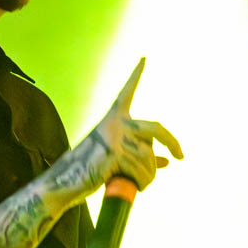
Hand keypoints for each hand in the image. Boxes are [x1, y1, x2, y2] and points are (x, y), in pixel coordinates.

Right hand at [74, 57, 182, 194]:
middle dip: (172, 142)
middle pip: (155, 129)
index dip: (136, 75)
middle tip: (181, 156)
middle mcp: (115, 124)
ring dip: (150, 176)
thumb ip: (141, 155)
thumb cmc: (91, 170)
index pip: (127, 93)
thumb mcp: (118, 159)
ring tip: (142, 185)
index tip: (144, 58)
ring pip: (149, 157)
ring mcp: (115, 138)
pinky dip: (143, 183)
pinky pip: (141, 171)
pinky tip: (137, 188)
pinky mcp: (114, 155)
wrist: (66, 182)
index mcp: (113, 119)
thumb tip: (167, 161)